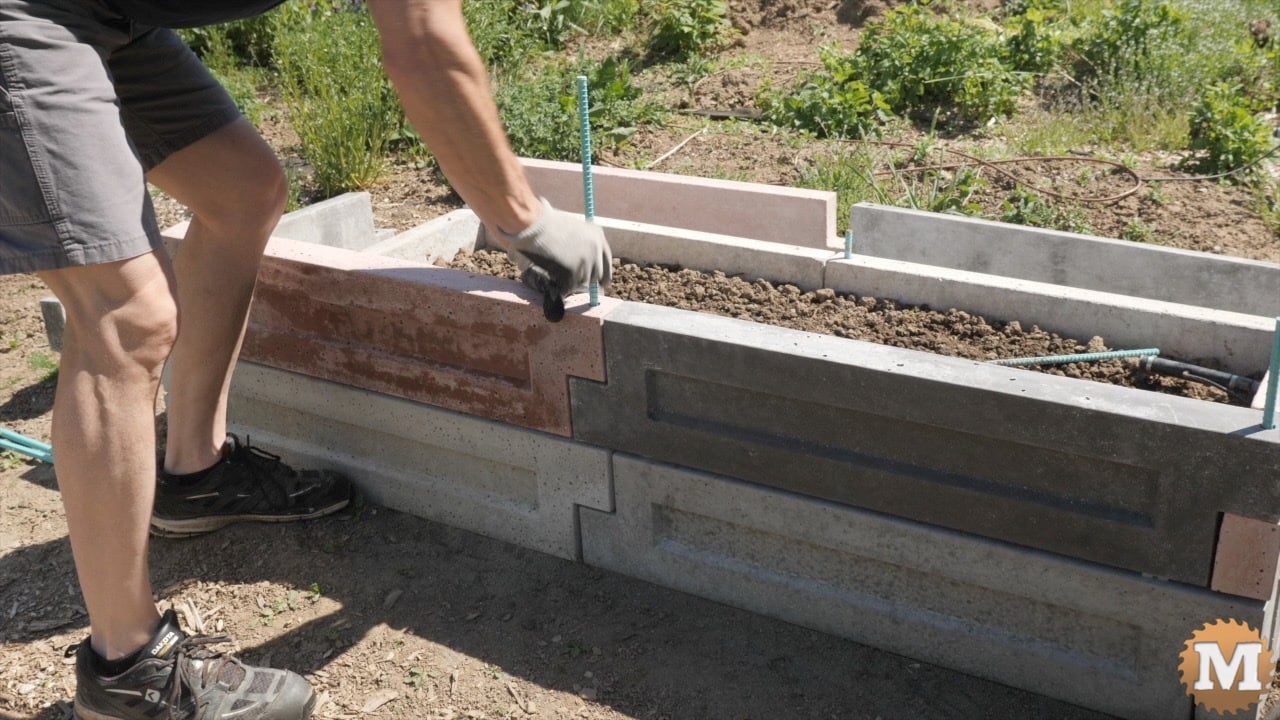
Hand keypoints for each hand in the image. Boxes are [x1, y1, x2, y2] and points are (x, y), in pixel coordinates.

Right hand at [497, 198, 611, 293]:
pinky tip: (552, 273)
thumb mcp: (572, 228)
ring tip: (556, 268)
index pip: (607, 262)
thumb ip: (582, 243)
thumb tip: (584, 263)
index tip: (600, 283)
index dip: (603, 274)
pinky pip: (569, 286)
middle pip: (597, 275)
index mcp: (598, 235)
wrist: (534, 224)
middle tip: (574, 280)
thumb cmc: (546, 223)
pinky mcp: (573, 272)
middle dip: (586, 279)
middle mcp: (596, 249)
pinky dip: (561, 285)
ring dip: (570, 280)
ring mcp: (585, 261)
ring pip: (581, 282)